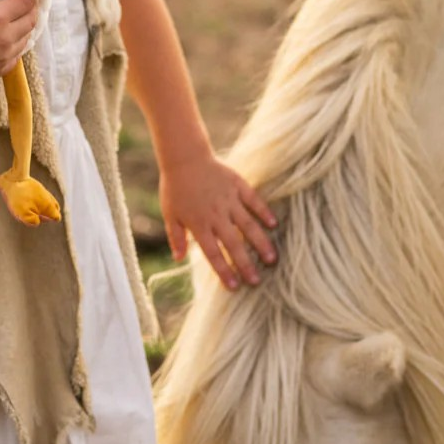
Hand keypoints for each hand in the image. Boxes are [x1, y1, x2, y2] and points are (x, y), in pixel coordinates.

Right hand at [0, 0, 37, 84]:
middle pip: (31, 20)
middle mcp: (5, 39)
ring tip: (18, 19)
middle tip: (26, 2)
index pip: (26, 2)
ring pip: (26, 39)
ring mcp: (3, 57)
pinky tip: (8, 40)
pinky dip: (16, 46)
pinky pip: (16, 57)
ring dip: (25, 28)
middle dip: (31, 8)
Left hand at [159, 152, 277, 290]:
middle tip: (257, 281)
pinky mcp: (237, 185)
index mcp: (199, 224)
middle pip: (233, 243)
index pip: (212, 253)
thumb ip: (176, 237)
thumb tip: (178, 259)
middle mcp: (216, 214)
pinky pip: (253, 200)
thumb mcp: (170, 213)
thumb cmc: (175, 187)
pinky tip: (273, 224)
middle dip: (245, 263)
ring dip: (260, 243)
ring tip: (272, 259)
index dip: (223, 270)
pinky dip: (263, 212)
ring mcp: (228, 199)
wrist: (184, 157)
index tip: (234, 286)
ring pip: (247, 225)